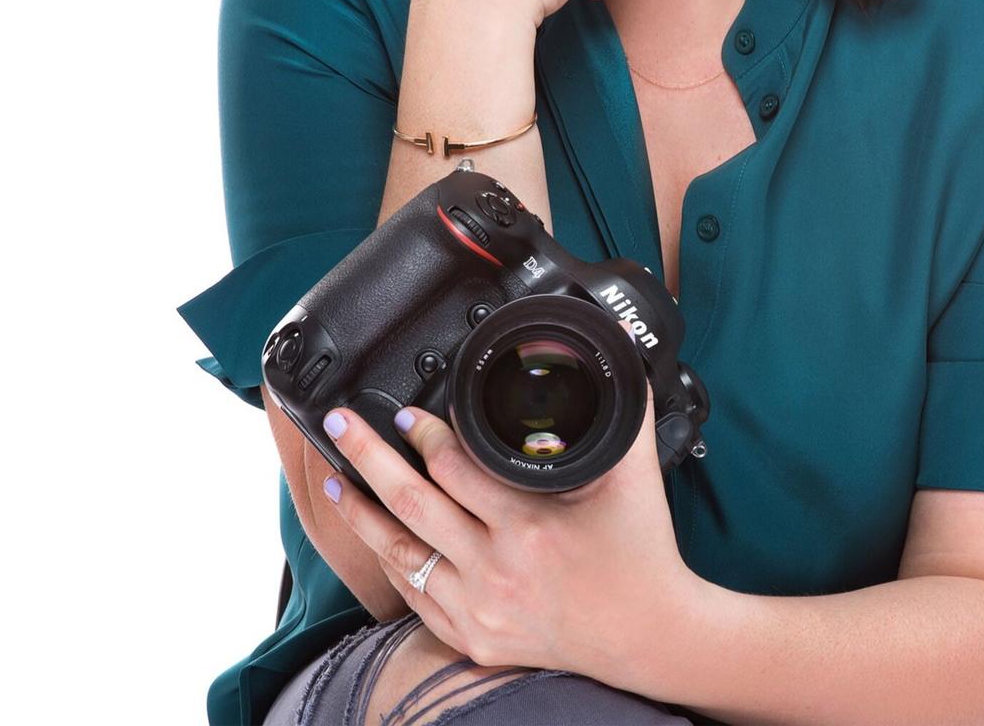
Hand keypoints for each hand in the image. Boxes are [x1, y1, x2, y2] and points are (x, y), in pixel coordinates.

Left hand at [316, 379, 700, 689]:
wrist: (649, 635)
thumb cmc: (642, 549)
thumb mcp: (635, 472)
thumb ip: (625, 405)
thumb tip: (617, 345)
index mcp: (531, 526)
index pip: (457, 469)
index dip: (426, 435)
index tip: (410, 414)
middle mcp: (497, 570)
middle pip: (412, 504)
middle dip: (367, 457)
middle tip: (342, 424)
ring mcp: (479, 609)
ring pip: (400, 553)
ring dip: (361, 512)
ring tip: (333, 478)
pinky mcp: (474, 638)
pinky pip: (415, 596)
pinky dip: (390, 561)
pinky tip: (375, 535)